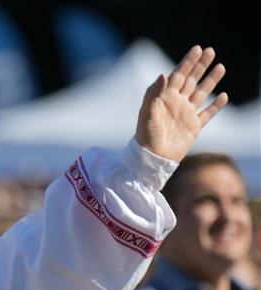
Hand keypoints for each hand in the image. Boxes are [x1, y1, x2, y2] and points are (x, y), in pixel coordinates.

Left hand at [135, 45, 227, 161]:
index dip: (187, 62)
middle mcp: (177, 103)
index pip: (178, 75)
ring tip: (220, 67)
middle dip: (200, 66)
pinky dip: (216, 105)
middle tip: (210, 51)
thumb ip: (154, 93)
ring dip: (211, 80)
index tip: (197, 49)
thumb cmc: (146, 135)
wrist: (152, 158)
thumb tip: (164, 74)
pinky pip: (207, 114)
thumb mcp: (147, 113)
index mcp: (165, 98)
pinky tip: (224, 96)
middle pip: (191, 80)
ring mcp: (186, 114)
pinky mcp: (194, 127)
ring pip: (201, 93)